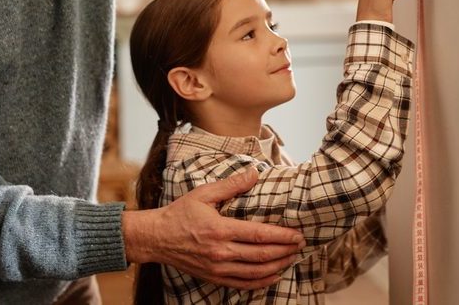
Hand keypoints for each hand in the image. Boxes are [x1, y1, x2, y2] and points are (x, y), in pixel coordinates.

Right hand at [122, 168, 305, 289]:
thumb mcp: (204, 194)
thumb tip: (254, 172)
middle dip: (285, 251)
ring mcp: (218, 268)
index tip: (297, 234)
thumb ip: (231, 185)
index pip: (259, 235)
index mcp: (220, 230)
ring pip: (256, 272)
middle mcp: (221, 252)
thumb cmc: (180, 213)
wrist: (158, 238)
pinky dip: (262, 281)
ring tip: (291, 258)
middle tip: (300, 245)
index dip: (282, 236)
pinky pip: (244, 284)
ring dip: (278, 266)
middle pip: (262, 255)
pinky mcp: (215, 278)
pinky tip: (273, 274)